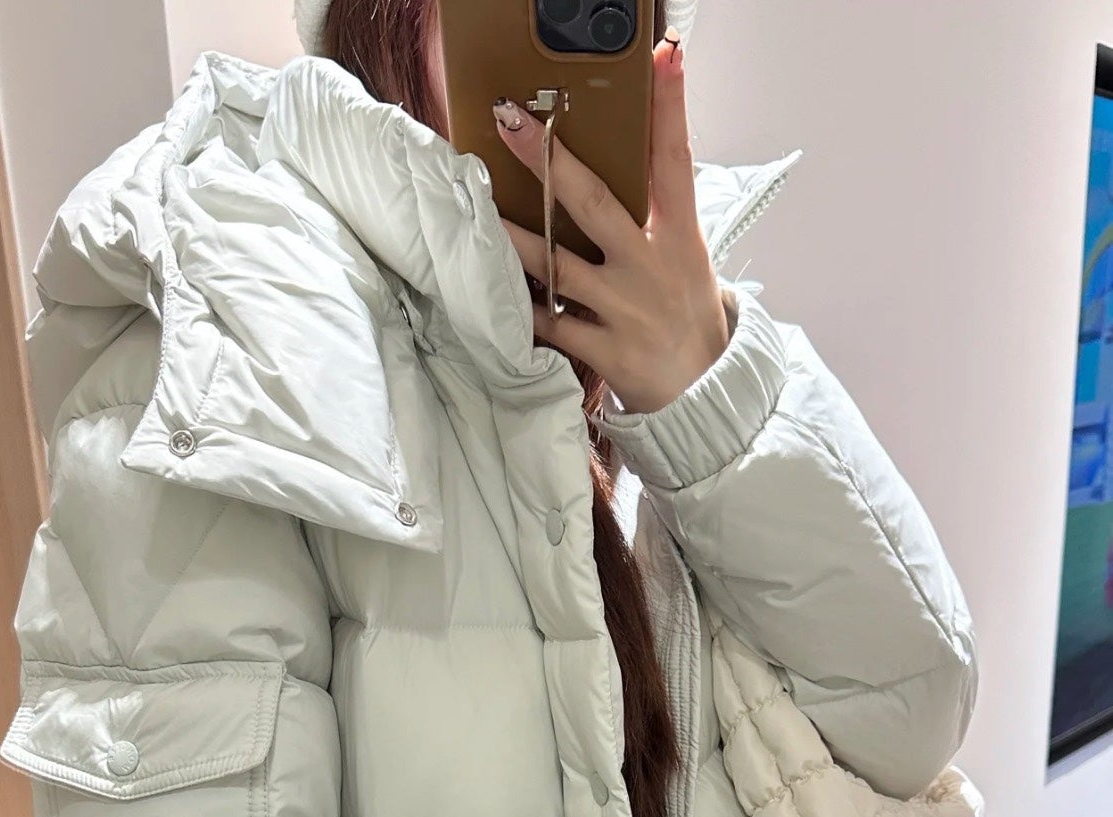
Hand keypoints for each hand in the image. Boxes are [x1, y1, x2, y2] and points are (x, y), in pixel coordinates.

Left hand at [492, 27, 729, 414]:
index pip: (675, 158)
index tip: (665, 55)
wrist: (706, 393)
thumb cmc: (687, 316)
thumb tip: (628, 169)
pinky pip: (550, 324)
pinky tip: (491, 288)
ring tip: (478, 206)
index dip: (671, 106)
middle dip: (550, 159)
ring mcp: (624, 308)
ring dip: (514, 236)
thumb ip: (655, 218)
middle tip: (513, 120)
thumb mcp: (686, 258)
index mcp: (677, 235)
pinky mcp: (605, 349)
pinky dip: (522, 309)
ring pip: (558, 264)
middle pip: (595, 202)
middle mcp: (649, 264)